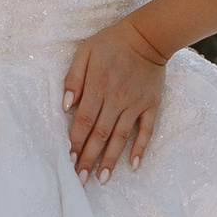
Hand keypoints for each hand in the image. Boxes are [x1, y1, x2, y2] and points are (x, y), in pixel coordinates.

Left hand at [61, 18, 167, 180]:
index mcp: (97, 87)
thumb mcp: (85, 52)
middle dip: (88, 158)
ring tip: (102, 179)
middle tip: (80, 180)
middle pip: (100, 134)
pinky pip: (146, 130)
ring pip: (120, 137)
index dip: (75, 142)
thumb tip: (66, 105)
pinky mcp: (150, 105)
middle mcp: (116, 99)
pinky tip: (134, 165)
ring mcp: (135, 104)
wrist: (148, 36)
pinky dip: (140, 148)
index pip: (83, 121)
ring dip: (111, 159)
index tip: (68, 160)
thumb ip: (73, 78)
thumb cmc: (111, 42)